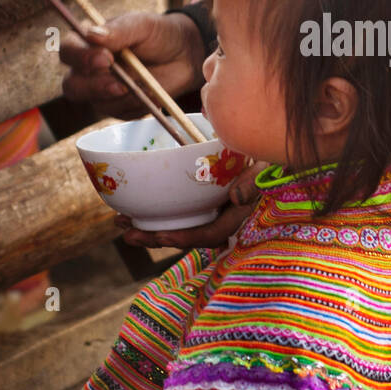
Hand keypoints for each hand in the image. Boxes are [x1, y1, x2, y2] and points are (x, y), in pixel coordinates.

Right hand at [59, 10, 205, 116]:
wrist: (184, 56)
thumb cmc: (158, 35)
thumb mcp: (142, 25)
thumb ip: (118, 30)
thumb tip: (93, 35)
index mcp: (87, 43)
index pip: (68, 52)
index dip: (81, 58)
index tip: (106, 58)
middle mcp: (88, 70)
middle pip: (73, 86)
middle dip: (96, 87)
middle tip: (121, 85)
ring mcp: (101, 92)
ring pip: (99, 103)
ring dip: (126, 97)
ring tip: (148, 84)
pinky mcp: (119, 108)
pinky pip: (122, 114)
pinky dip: (138, 105)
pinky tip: (152, 93)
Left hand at [115, 161, 265, 249]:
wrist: (269, 151)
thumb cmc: (270, 161)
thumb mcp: (267, 169)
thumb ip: (254, 182)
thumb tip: (236, 196)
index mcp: (239, 214)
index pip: (210, 233)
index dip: (185, 238)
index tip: (160, 235)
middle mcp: (222, 217)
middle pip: (187, 235)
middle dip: (156, 237)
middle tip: (127, 234)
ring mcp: (211, 210)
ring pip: (179, 224)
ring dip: (150, 226)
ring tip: (121, 221)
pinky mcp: (203, 200)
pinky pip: (178, 211)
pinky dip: (157, 211)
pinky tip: (135, 207)